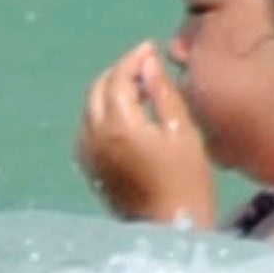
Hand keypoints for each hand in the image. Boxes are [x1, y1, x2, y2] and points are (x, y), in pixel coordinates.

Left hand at [76, 44, 217, 226]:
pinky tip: (127, 114)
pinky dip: (103, 111)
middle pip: (97, 90)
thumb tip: (149, 62)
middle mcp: (94, 135)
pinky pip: (88, 126)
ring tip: (140, 86)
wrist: (167, 225)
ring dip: (110, 90)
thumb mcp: (182, 131)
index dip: (133, 58)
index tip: (152, 47)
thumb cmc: (186, 178)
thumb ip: (163, 93)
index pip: (118, 78)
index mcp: (119, 124)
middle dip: (118, 72)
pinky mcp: (89, 165)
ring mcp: (87, 152)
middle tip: (145, 63)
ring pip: (89, 107)